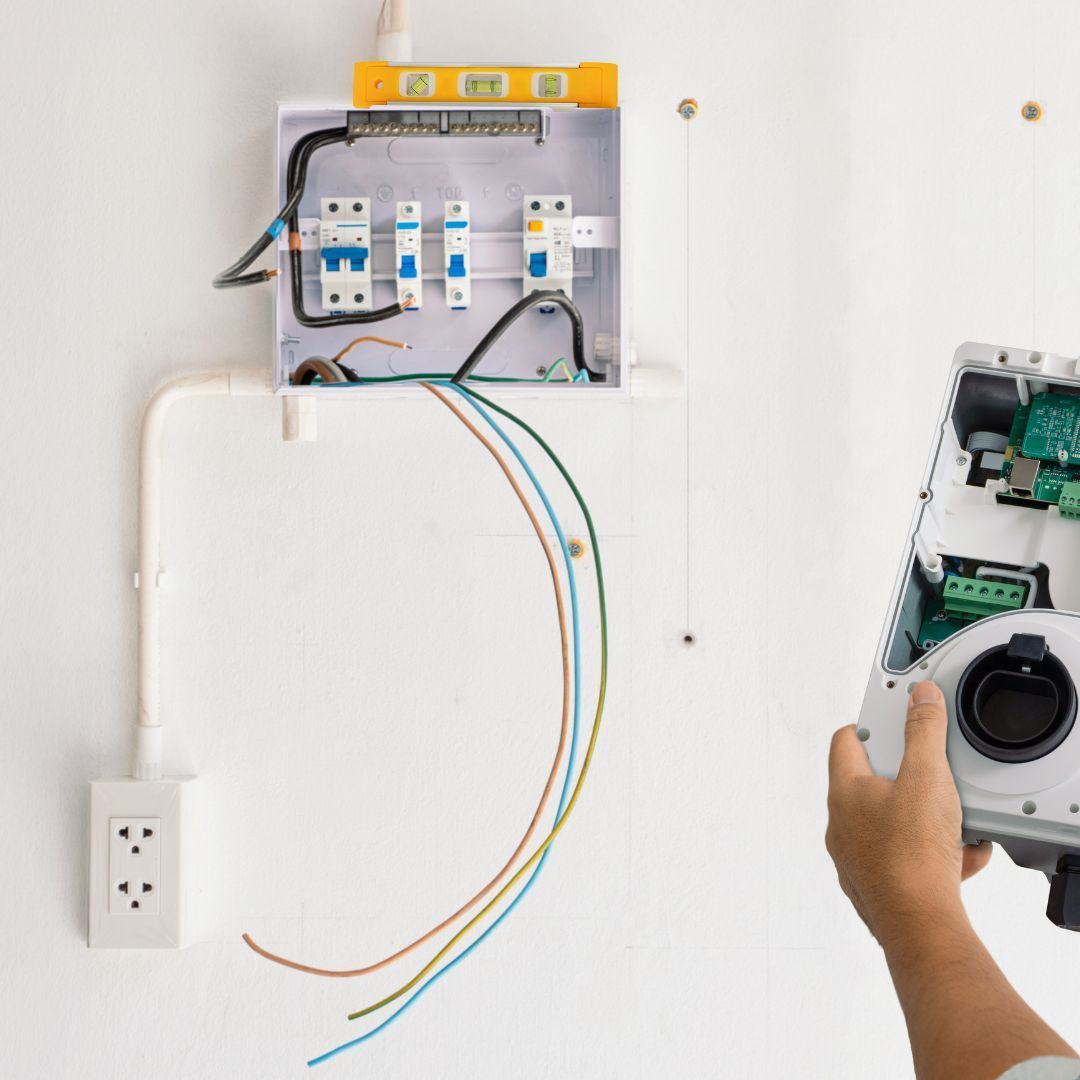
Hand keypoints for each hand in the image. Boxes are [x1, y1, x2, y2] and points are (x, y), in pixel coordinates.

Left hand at [826, 681, 992, 944]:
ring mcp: (855, 857)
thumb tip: (919, 699)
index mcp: (845, 791)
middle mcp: (842, 824)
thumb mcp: (927, 778)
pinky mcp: (874, 886)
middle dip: (908, 779)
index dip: (870, 726)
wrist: (919, 925)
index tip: (892, 723)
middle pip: (871, 784)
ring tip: (954, 825)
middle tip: (933, 778)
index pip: (846, 741)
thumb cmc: (912, 854)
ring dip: (925, 821)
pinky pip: (904, 859)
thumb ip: (924, 732)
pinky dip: (931, 855)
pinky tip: (960, 859)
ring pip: (891, 825)